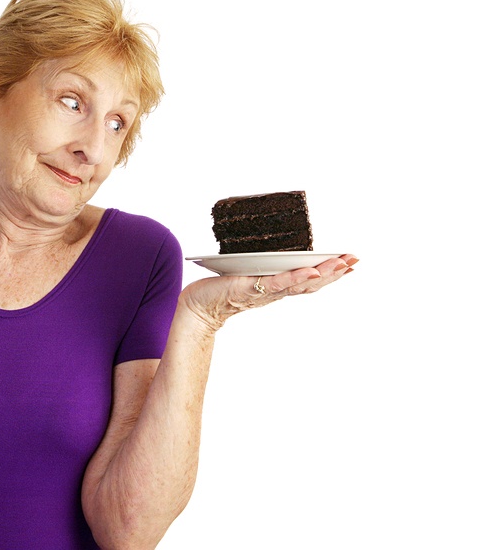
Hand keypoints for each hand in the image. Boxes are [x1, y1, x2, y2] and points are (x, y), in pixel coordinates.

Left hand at [180, 254, 358, 332]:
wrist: (198, 307)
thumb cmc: (219, 290)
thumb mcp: (244, 274)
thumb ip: (258, 266)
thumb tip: (269, 245)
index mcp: (275, 287)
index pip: (308, 280)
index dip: (330, 273)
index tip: (350, 263)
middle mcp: (274, 291)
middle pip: (311, 282)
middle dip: (335, 272)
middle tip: (355, 260)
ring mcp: (265, 291)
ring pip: (299, 283)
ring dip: (322, 274)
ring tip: (341, 265)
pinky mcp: (251, 288)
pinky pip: (277, 283)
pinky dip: (295, 277)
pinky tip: (310, 271)